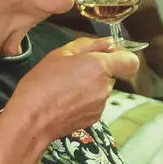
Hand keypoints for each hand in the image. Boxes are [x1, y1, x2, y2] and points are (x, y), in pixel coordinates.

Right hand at [2, 36, 139, 144]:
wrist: (31, 120)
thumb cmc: (41, 83)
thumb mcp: (60, 54)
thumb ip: (88, 45)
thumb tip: (109, 43)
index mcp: (99, 66)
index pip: (131, 61)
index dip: (122, 55)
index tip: (107, 54)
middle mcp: (105, 87)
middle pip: (112, 74)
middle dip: (97, 70)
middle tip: (72, 70)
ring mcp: (101, 105)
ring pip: (102, 89)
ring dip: (90, 85)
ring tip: (65, 87)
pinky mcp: (94, 118)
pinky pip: (95, 103)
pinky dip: (85, 100)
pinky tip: (65, 100)